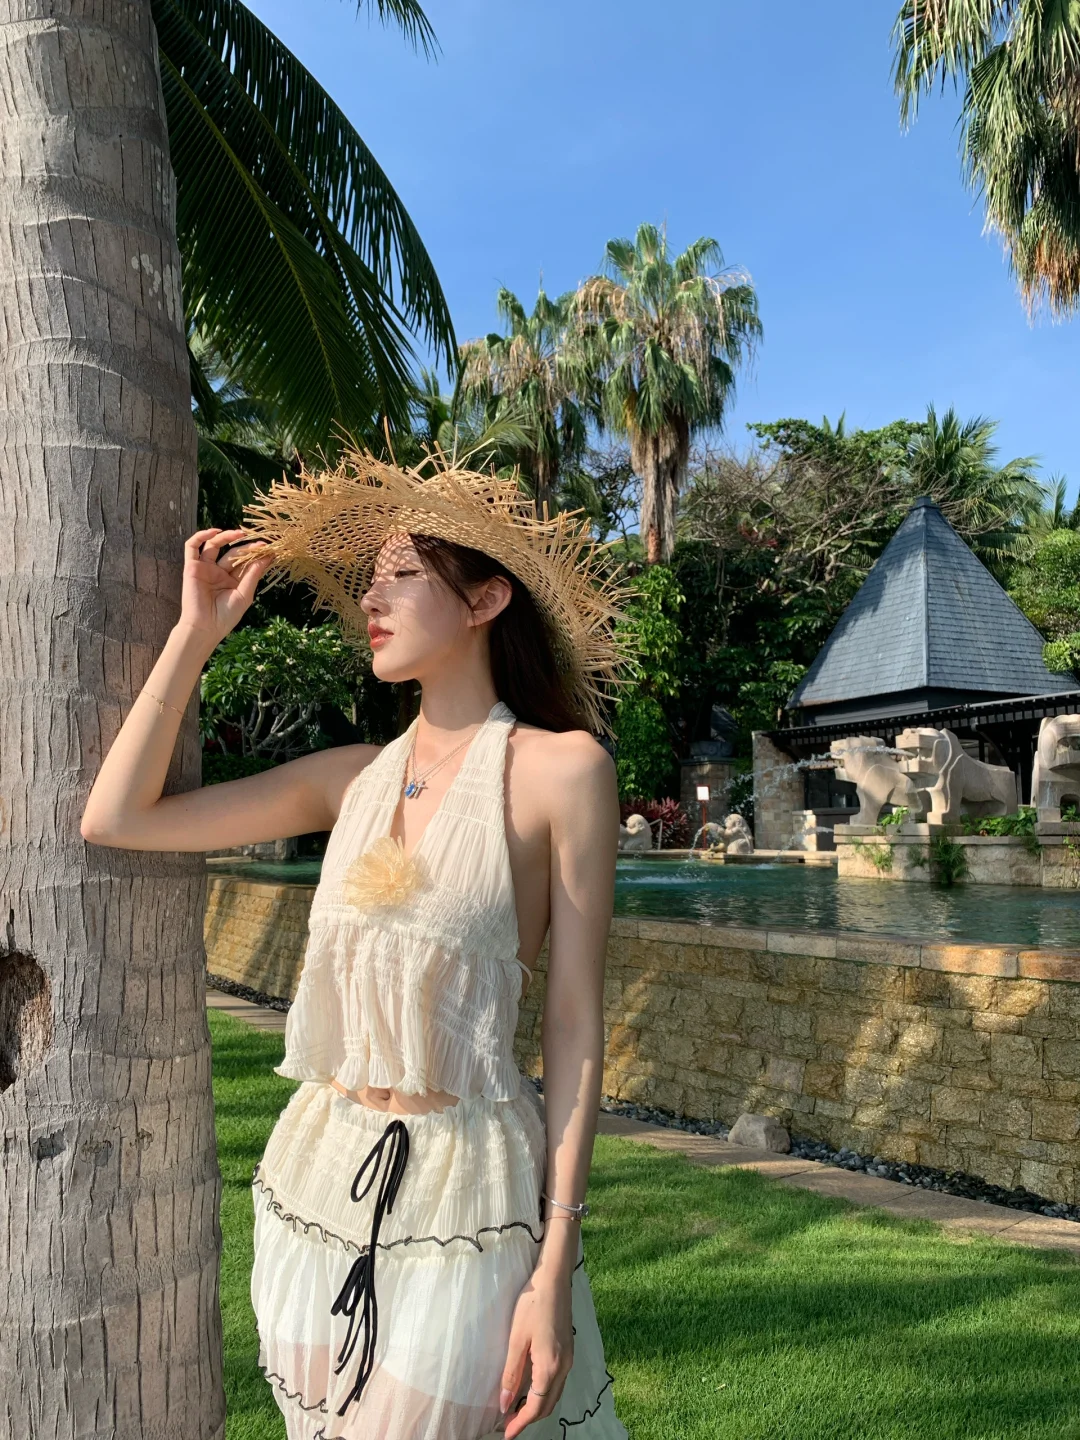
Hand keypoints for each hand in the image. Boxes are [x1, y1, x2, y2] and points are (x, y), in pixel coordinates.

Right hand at [178, 528, 274, 642]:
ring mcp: (206, 569)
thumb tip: (267, 556)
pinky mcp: (192, 567)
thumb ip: (253, 574)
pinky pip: (192, 547)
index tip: (270, 550)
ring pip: (215, 545)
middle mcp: (219, 572)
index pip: (245, 562)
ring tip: (240, 534)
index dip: (257, 555)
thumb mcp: (244, 594)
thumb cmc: (226, 616)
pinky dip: (201, 536)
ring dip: (227, 537)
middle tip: (260, 544)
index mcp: (233, 580)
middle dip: (246, 547)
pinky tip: (216, 532)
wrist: (205, 627)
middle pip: (233, 553)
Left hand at [499, 1269, 572, 1437]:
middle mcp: (564, 1367)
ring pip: (554, 1395)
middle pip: (548, 1405)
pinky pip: (557, 1382)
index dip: (521, 1423)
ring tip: (515, 1409)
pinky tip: (530, 1389)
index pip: (537, 1406)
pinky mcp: (568, 1351)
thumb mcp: (516, 1340)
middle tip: (508, 1424)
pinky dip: (544, 1393)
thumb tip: (504, 1403)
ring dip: (537, 1406)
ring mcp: (569, 1359)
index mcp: (550, 1367)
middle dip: (529, 1418)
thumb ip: (511, 1374)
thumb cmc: (531, 1306)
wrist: (553, 1280)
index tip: (506, 1433)